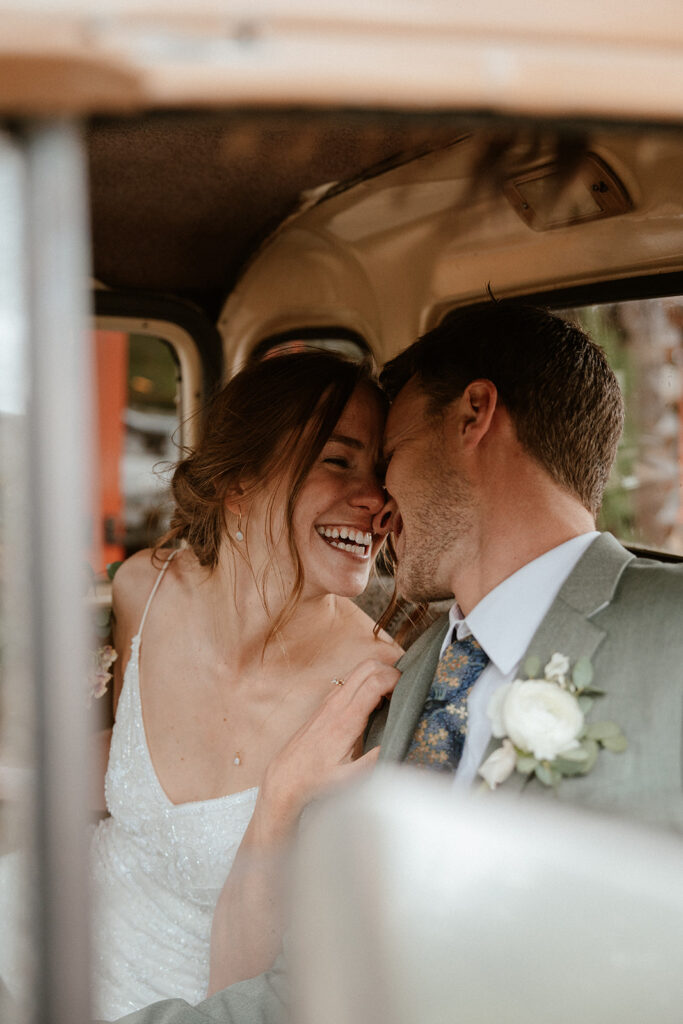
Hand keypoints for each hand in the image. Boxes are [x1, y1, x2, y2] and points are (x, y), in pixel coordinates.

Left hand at [254, 658, 399, 842]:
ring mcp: (330, 700)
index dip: (396, 679)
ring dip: (380, 673)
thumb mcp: (349, 778)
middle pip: (369, 666)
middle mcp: (337, 704)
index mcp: (346, 720)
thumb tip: (397, 743)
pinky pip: (352, 679)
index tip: (409, 690)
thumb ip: (374, 761)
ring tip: (393, 694)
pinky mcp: (327, 702)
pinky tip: (375, 701)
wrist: (287, 774)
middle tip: (405, 689)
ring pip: (359, 669)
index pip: (375, 682)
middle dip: (391, 670)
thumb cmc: (318, 778)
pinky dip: (368, 680)